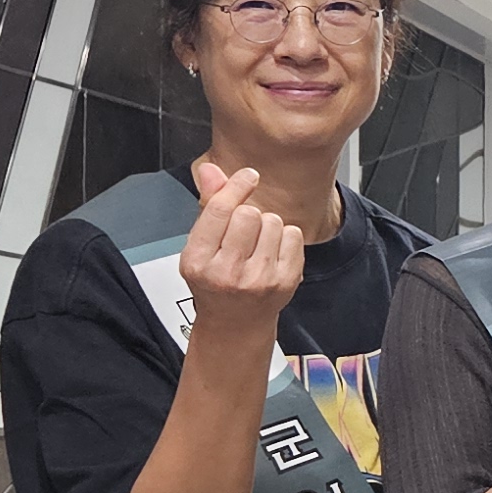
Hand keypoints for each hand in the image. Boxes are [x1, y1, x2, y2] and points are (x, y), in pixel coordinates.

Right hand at [178, 157, 304, 348]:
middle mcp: (226, 273)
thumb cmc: (215, 279)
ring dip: (267, 226)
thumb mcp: (200, 246)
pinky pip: (294, 235)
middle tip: (243, 234)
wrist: (235, 323)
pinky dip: (286, 238)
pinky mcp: (286, 281)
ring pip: (273, 221)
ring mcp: (259, 279)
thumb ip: (209, 205)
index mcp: (197, 261)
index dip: (237, 186)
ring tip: (256, 246)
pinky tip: (272, 254)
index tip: (249, 176)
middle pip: (249, 213)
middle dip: (248, 214)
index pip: (220, 210)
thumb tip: (211, 169)